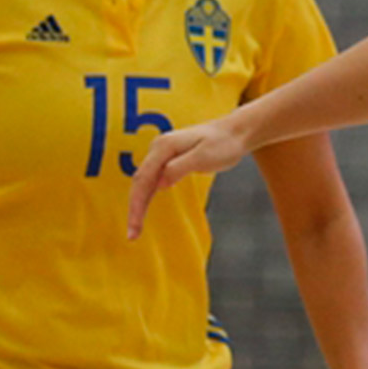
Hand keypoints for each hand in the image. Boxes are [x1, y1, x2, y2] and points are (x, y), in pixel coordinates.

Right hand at [128, 119, 249, 238]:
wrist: (234, 133)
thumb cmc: (223, 144)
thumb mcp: (204, 157)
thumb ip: (180, 168)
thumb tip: (160, 183)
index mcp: (163, 147)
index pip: (143, 180)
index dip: (137, 205)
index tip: (135, 228)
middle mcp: (158, 148)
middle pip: (139, 182)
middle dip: (134, 209)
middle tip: (132, 235)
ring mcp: (162, 154)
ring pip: (144, 182)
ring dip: (139, 205)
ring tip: (135, 229)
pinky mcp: (169, 160)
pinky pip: (153, 181)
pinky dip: (147, 197)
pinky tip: (143, 212)